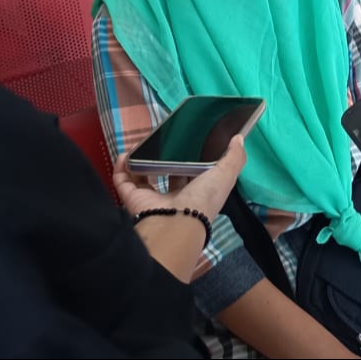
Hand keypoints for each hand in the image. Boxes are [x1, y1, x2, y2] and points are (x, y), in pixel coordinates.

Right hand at [113, 134, 246, 221]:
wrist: (175, 222)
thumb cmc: (203, 199)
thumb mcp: (225, 176)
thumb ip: (234, 158)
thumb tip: (239, 138)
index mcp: (197, 193)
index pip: (194, 174)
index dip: (192, 158)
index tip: (189, 140)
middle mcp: (175, 197)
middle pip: (168, 174)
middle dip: (165, 158)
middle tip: (163, 139)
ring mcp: (152, 199)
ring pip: (144, 176)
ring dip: (141, 160)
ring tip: (142, 144)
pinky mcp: (133, 199)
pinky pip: (124, 181)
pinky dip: (122, 167)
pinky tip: (126, 153)